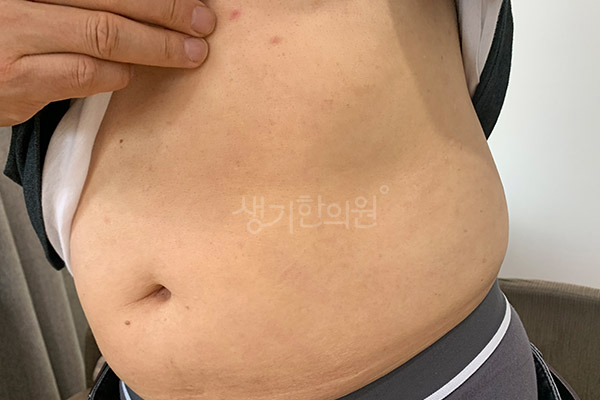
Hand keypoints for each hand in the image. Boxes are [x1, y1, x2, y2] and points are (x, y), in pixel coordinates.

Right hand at [0, 0, 216, 126]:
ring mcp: (15, 35)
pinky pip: (85, 73)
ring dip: (156, 47)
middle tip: (202, 23)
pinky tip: (130, 72)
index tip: (189, 0)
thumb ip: (77, 5)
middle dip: (166, 12)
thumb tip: (141, 10)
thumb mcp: (35, 5)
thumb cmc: (2, 33)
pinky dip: (117, 73)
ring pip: (104, 35)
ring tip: (188, 53)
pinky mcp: (18, 79)